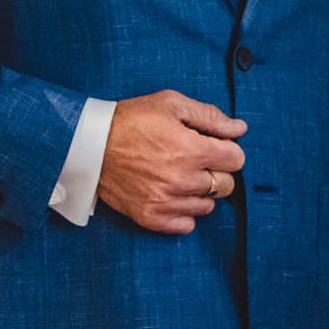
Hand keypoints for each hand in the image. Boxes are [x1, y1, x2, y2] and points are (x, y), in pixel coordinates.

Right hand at [95, 90, 246, 233]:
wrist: (89, 144)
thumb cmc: (130, 120)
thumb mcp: (169, 104)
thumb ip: (209, 116)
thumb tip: (239, 128)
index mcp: (191, 149)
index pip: (236, 159)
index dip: (227, 149)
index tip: (212, 146)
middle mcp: (182, 179)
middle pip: (226, 185)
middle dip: (216, 170)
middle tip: (194, 160)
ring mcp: (167, 201)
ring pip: (208, 206)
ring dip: (199, 191)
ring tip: (179, 175)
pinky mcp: (152, 217)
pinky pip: (187, 224)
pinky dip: (184, 211)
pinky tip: (171, 194)